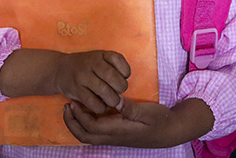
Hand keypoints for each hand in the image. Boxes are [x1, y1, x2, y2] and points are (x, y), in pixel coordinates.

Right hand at [53, 51, 130, 114]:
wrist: (60, 70)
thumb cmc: (87, 66)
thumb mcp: (99, 59)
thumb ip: (114, 67)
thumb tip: (124, 86)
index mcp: (100, 54)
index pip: (118, 60)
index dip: (125, 71)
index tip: (123, 77)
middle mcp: (91, 63)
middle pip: (113, 77)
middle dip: (121, 88)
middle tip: (118, 92)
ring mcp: (82, 77)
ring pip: (104, 92)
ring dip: (112, 100)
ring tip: (111, 100)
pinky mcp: (76, 90)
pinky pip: (94, 103)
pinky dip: (101, 107)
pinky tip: (101, 105)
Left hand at [64, 98, 179, 147]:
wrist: (169, 131)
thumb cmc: (159, 120)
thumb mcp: (146, 112)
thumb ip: (129, 107)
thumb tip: (115, 99)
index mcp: (118, 131)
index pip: (91, 126)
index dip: (79, 115)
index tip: (73, 100)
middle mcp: (113, 136)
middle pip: (85, 135)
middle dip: (71, 123)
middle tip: (66, 106)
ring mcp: (114, 137)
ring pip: (88, 136)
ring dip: (77, 123)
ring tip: (72, 107)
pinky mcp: (116, 134)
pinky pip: (95, 132)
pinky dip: (86, 122)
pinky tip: (87, 110)